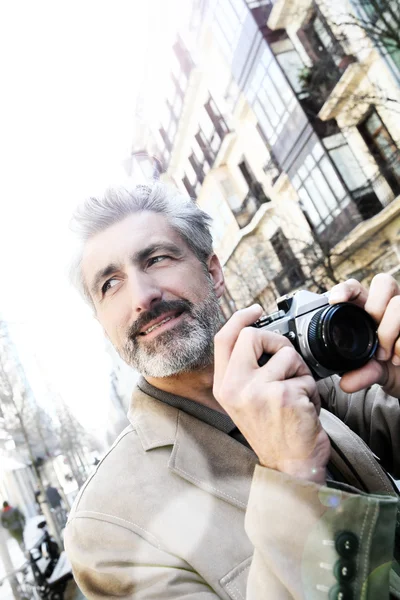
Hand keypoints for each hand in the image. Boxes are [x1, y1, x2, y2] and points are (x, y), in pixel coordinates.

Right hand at [213, 305, 330, 483]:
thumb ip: (245, 371)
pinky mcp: (283, 395)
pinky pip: (306, 376)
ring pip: (288, 355)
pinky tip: (306, 410)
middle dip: (277, 341)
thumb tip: (259, 336)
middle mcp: (235, 387)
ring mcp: (258, 391)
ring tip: (298, 395)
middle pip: (253, 335)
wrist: (290, 466)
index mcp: (223, 386)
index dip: (239, 318)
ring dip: (301, 373)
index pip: (223, 339)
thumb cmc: (272, 432)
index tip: (255, 310)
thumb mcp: (245, 402)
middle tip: (287, 358)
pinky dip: (312, 391)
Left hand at [329, 274, 399, 397]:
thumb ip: (360, 374)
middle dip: (376, 308)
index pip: (355, 287)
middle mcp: (387, 305)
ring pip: (398, 303)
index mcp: (367, 309)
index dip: (346, 289)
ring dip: (388, 331)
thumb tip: (346, 383)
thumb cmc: (386, 367)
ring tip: (385, 355)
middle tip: (372, 334)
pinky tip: (398, 359)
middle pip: (384, 282)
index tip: (335, 301)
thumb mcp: (370, 372)